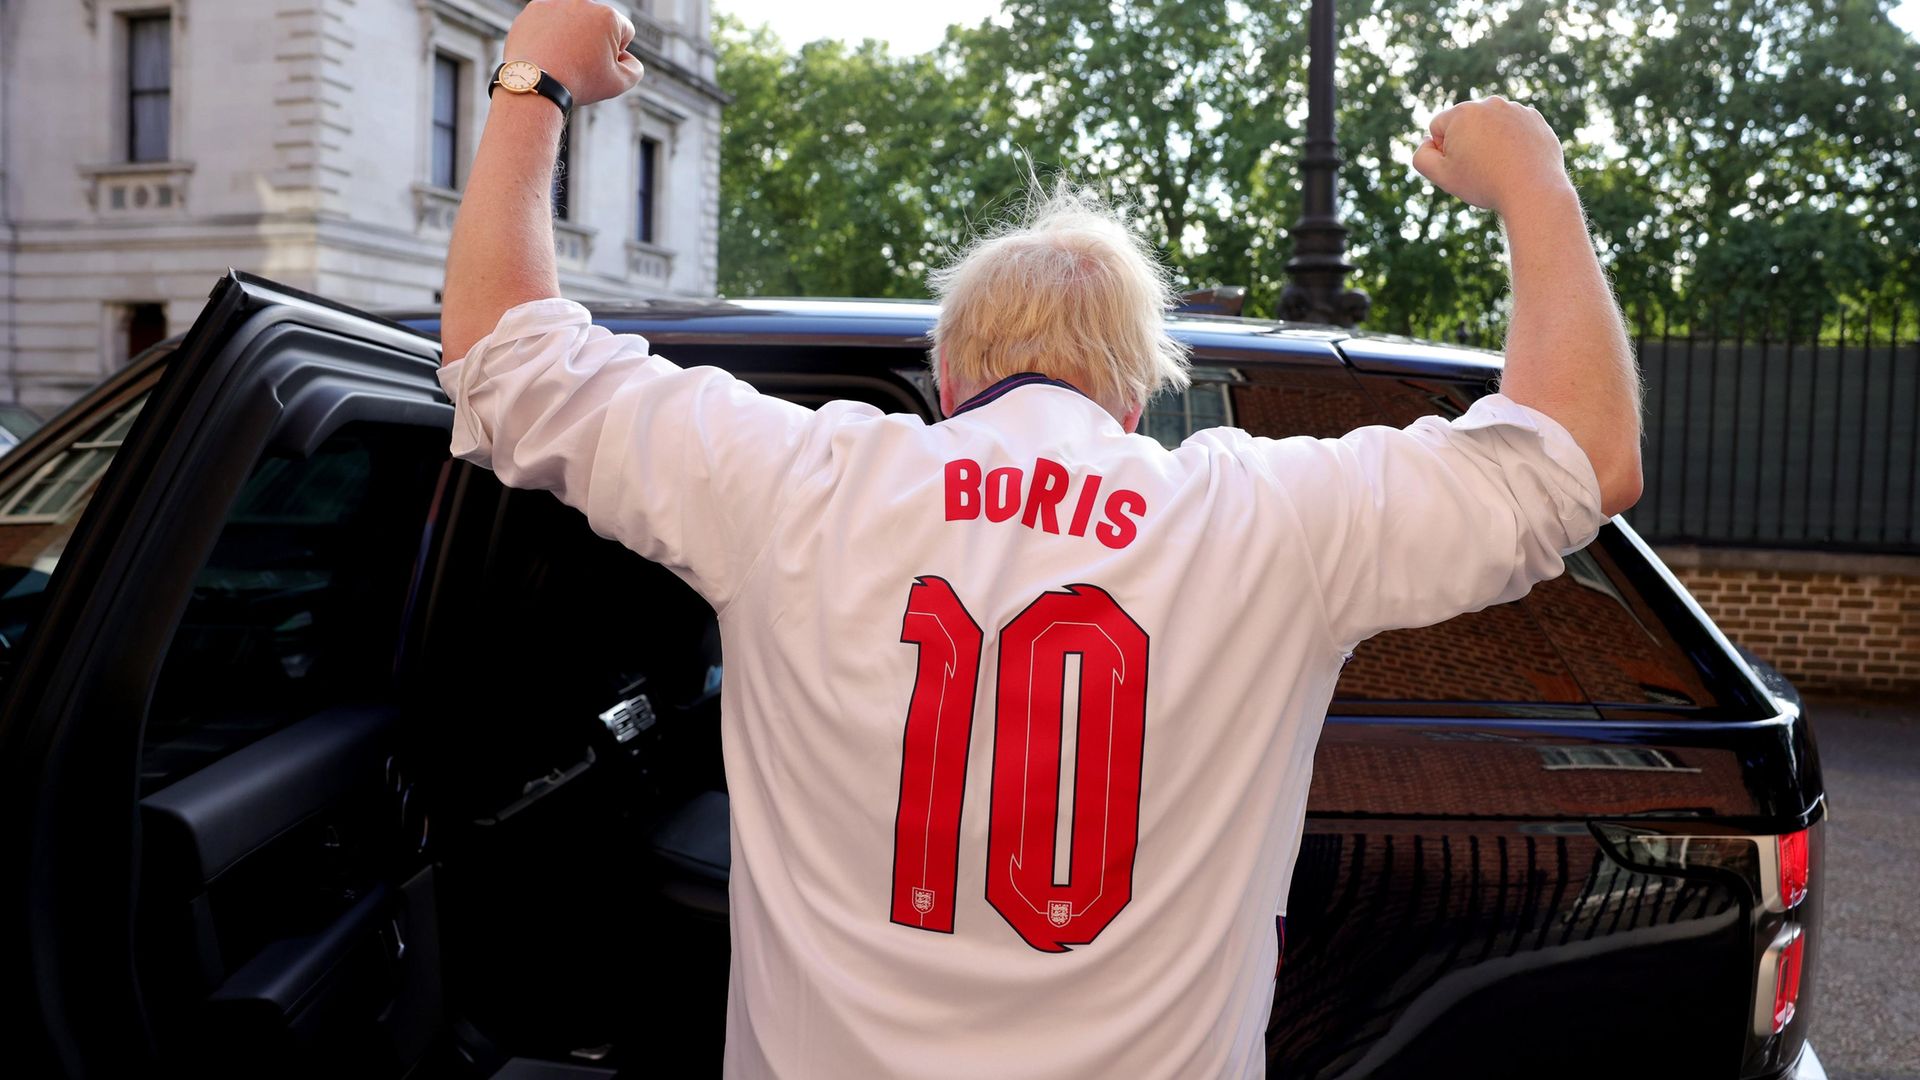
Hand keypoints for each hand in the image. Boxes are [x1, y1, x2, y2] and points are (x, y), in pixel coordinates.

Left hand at [504, 0, 644, 107]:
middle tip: (581, 64)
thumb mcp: (619, 83)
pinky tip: (548, 53)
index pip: (625, 32)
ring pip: (573, 21)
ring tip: (563, 59)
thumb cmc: (577, 83)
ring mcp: (556, 3)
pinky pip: (549, 20)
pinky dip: (550, 34)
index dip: (618, 54)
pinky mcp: (534, 9)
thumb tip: (628, 59)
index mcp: (608, 16)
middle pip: (598, 24)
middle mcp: (582, 2)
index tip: (601, 66)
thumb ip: (635, 69)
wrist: (535, 83)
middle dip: (594, 41)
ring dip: (572, 36)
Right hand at [1412, 96, 1572, 216]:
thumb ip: (1421, 156)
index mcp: (1463, 112)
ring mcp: (1515, 109)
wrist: (1532, 190)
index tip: (1461, 166)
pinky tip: (1516, 160)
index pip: (1438, 128)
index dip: (1443, 151)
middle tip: (1481, 167)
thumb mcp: (1441, 175)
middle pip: (1465, 124)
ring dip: (1489, 141)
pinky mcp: (1534, 118)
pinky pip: (1513, 128)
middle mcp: (1489, 103)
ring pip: (1490, 125)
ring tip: (1500, 165)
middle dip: (1467, 142)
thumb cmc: (1484, 183)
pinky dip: (1512, 141)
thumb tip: (1428, 141)